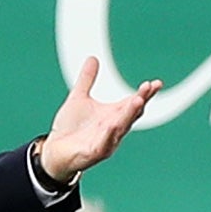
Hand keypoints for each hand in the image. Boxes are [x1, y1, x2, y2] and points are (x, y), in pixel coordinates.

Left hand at [39, 57, 161, 181]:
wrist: (54, 152)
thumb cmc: (69, 128)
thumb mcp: (78, 99)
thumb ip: (86, 80)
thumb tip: (92, 58)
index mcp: (113, 115)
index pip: (133, 103)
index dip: (145, 93)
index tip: (156, 83)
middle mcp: (113, 129)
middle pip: (131, 113)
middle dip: (140, 100)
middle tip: (149, 87)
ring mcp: (105, 142)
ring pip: (120, 128)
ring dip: (129, 114)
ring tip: (137, 100)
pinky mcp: (93, 154)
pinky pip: (103, 145)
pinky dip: (108, 136)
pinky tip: (111, 125)